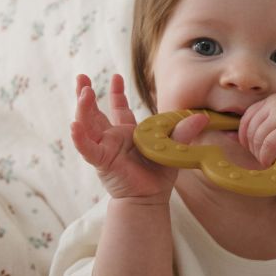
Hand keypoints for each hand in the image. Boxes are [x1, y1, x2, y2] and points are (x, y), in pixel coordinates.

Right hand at [71, 74, 208, 200]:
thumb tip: (202, 117)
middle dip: (86, 94)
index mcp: (127, 134)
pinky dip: (79, 138)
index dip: (115, 93)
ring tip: (83, 92)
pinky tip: (73, 126)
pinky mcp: (102, 161)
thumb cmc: (158, 175)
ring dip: (83, 108)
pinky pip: (87, 149)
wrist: (150, 198)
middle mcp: (112, 139)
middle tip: (80, 77)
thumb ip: (183, 132)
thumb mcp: (172, 148)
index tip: (116, 76)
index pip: (118, 109)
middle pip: (94, 113)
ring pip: (87, 125)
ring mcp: (104, 149)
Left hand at [237, 94, 275, 167]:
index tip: (252, 150)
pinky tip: (274, 162)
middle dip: (252, 148)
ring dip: (260, 155)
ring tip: (270, 161)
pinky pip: (268, 145)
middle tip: (263, 159)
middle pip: (250, 129)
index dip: (243, 137)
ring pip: (258, 138)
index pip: (246, 118)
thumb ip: (263, 127)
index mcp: (273, 100)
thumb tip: (229, 136)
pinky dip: (267, 157)